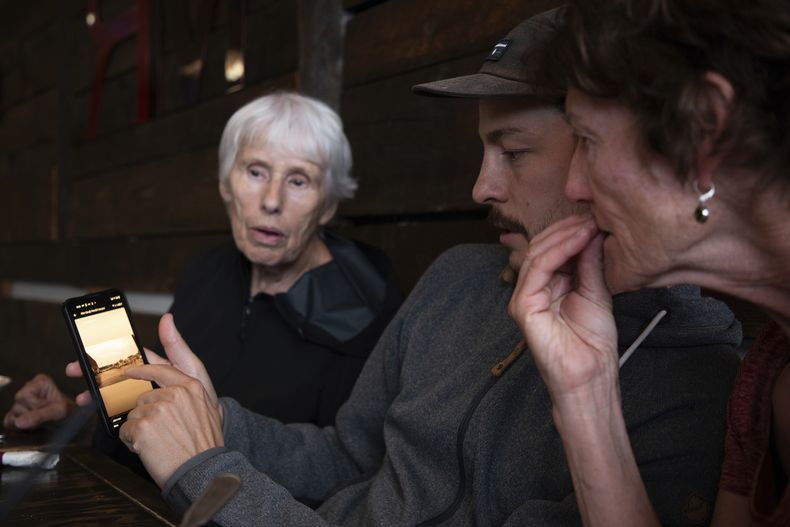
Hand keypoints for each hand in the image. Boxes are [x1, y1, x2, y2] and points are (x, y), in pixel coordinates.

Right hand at [3, 374, 73, 429]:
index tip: (47, 408)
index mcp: (40, 382)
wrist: (67, 420)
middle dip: (31, 414)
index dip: (35, 406)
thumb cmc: (66, 412)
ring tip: (40, 420)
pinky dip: (19, 426)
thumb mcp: (58, 412)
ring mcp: (21, 400)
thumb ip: (39, 416)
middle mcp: (28, 388)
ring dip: (27, 421)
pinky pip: (9, 421)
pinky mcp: (15, 412)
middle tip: (44, 416)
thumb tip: (19, 421)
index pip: (25, 396)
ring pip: (13, 414)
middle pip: (17, 405)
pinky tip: (31, 423)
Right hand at [64, 313, 217, 407]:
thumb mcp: (191, 369)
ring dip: (94, 393)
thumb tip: (167, 318)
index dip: (108, 353)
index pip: (128, 357)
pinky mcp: (139, 419)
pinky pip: (119, 415)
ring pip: (112, 395)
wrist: (207, 427)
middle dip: (92, 372)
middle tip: (74, 370)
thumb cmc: (202, 395)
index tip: (88, 351)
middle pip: (114, 375)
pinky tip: (97, 413)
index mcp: (156, 368)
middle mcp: (146, 384)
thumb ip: (177, 346)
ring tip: (82, 395)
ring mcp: (141, 401)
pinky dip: (105, 414)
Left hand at [120, 363, 223, 487]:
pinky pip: (126, 430)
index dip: (143, 370)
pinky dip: (132, 442)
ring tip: (157, 444)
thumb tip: (175, 390)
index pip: (161, 371)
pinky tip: (148, 450)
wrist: (201, 470)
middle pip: (144, 398)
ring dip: (139, 430)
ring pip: (134, 415)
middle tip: (160, 434)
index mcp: (191, 387)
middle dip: (146, 415)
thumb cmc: (205, 446)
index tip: (129, 371)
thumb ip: (192, 396)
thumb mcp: (209, 412)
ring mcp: (157, 409)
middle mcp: (174, 394)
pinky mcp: (143, 426)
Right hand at [509, 214, 618, 407]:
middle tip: (594, 216)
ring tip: (590, 225)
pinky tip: (580, 240)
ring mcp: (523, 297)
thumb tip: (592, 232)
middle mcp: (531, 288)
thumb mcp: (596, 292)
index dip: (572, 230)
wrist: (590, 376)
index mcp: (546, 285)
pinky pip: (538, 268)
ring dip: (565, 235)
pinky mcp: (523, 306)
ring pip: (538, 252)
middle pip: (542, 246)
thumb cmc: (593, 343)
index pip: (552, 248)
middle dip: (568, 228)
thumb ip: (590, 263)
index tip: (597, 217)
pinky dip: (559, 250)